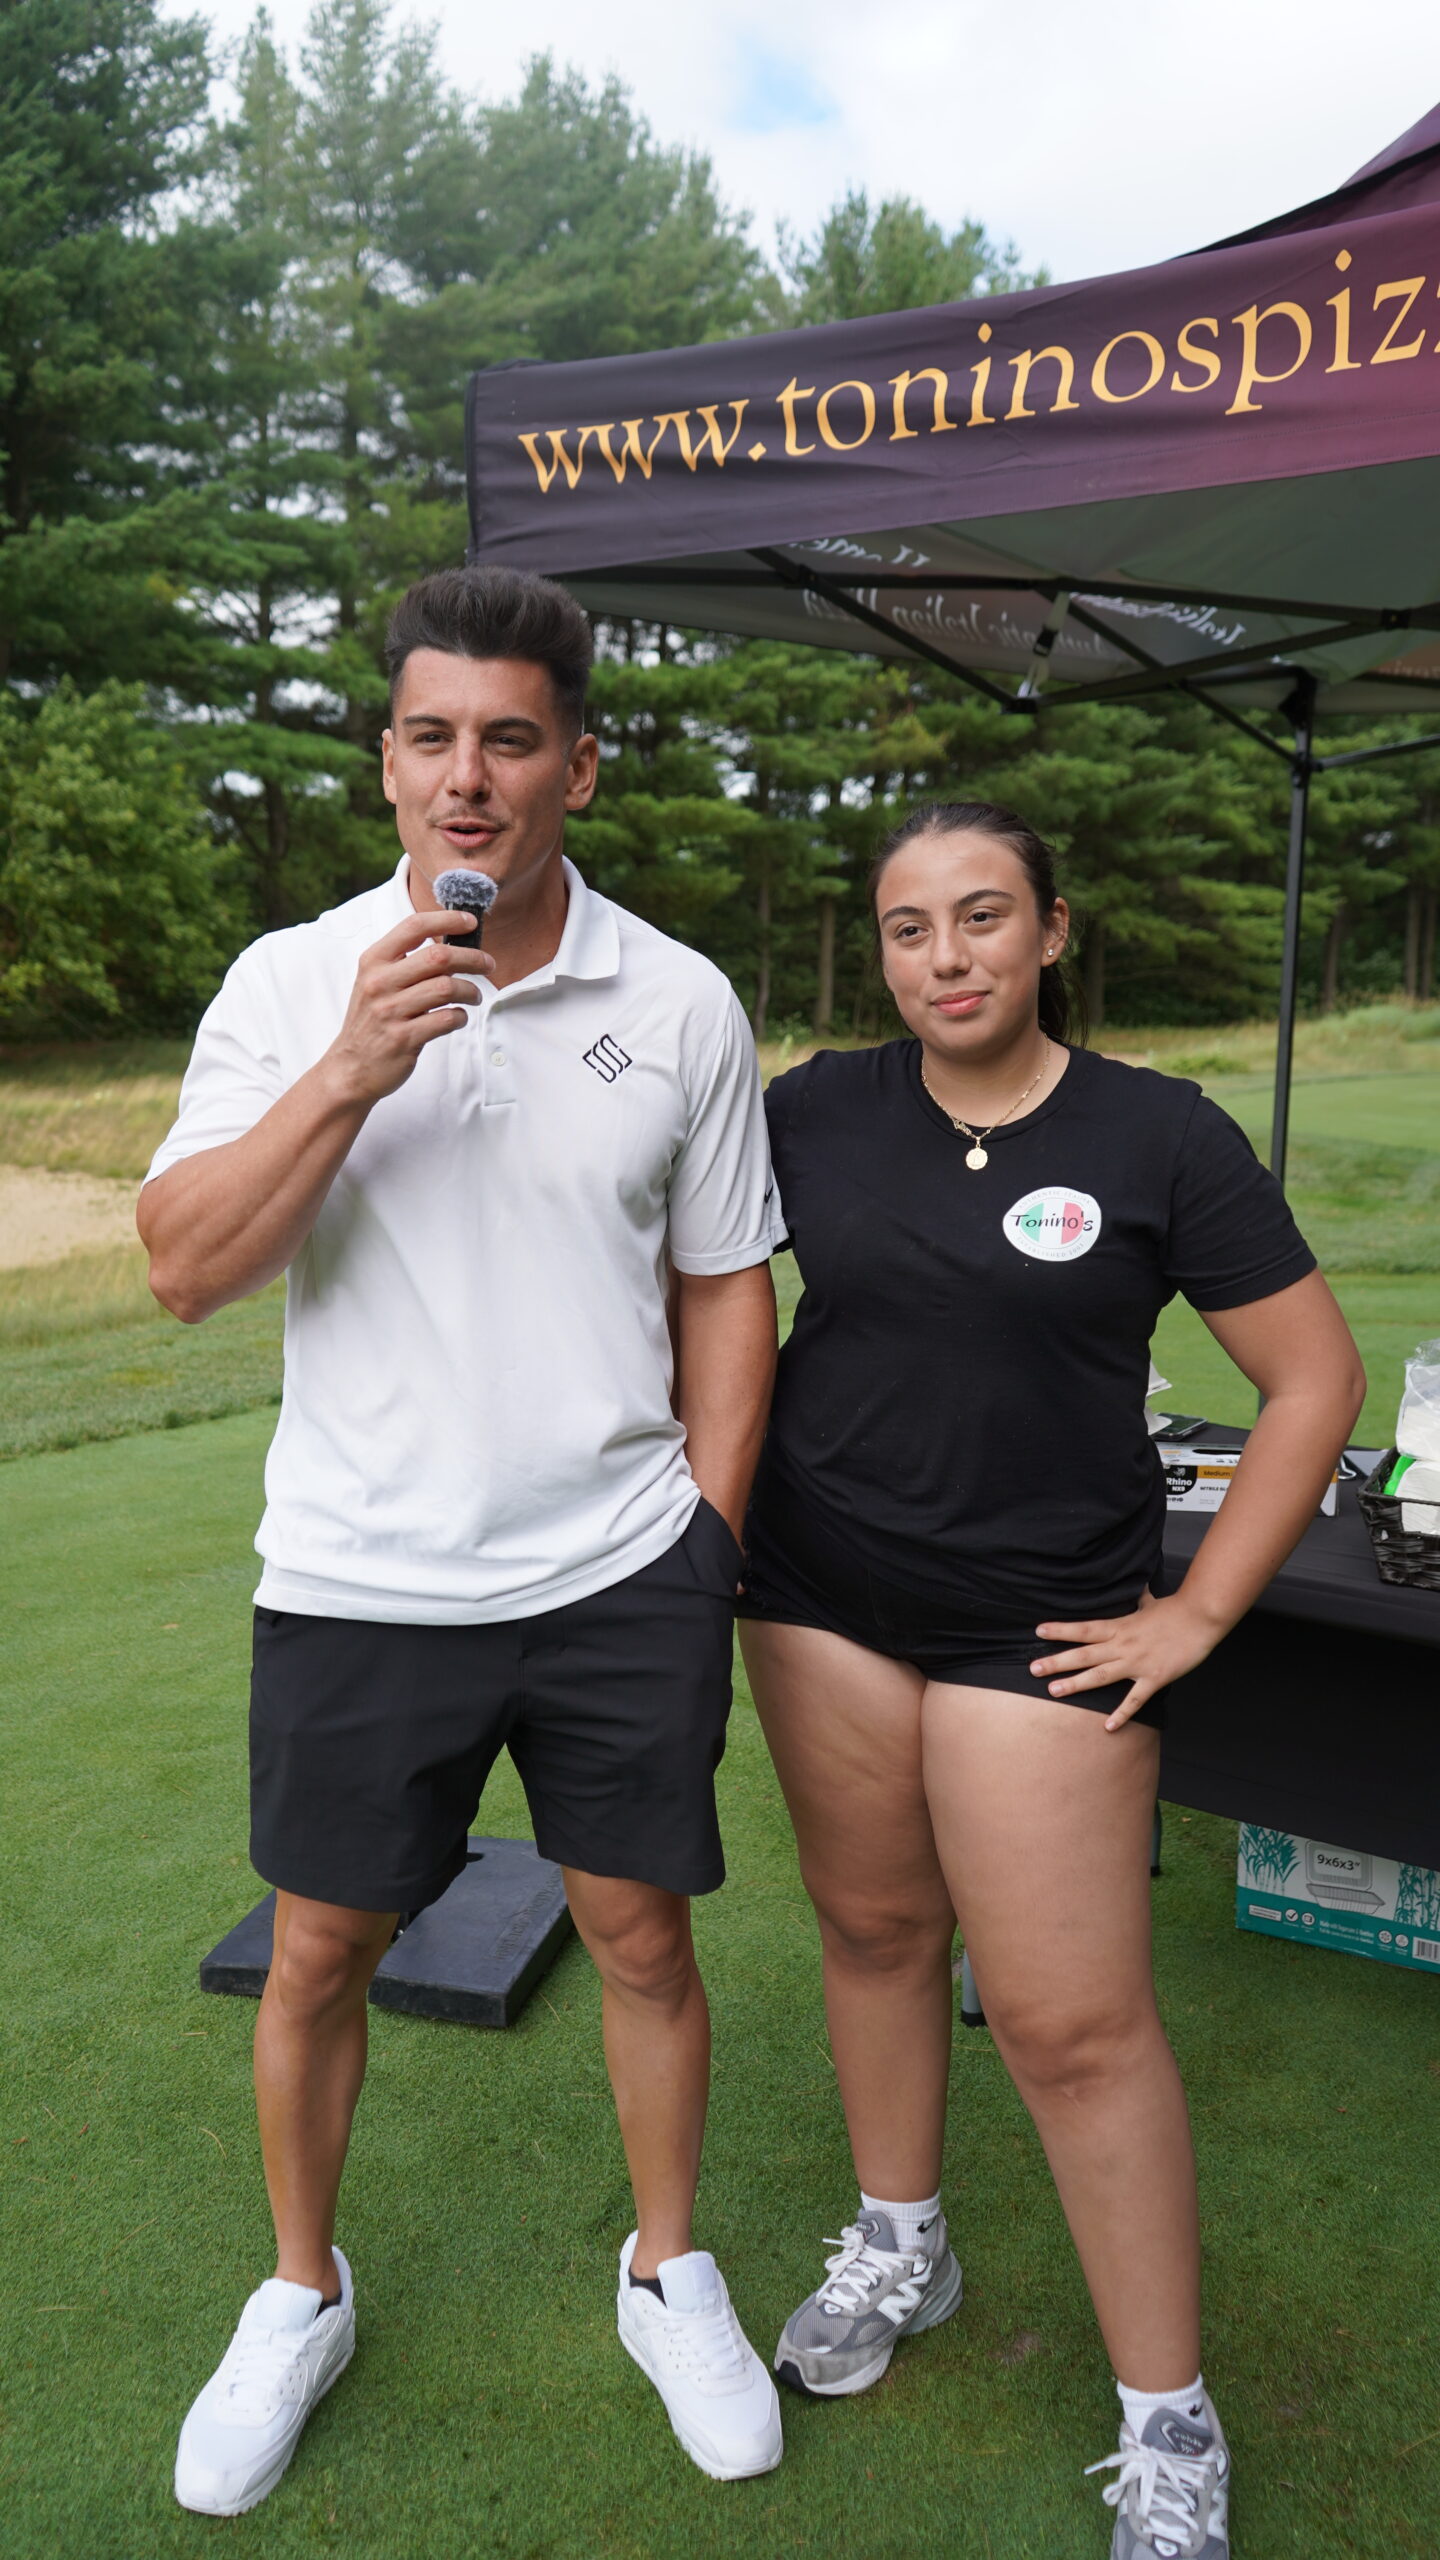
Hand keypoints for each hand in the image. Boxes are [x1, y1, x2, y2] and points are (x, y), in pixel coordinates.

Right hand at [326, 909, 495, 1106]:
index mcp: (374, 961)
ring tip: (474, 996)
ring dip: (470, 991)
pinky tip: (458, 1017)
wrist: (350, 1067)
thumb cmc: (371, 1020)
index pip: (414, 927)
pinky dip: (460, 1017)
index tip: (470, 923)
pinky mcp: (403, 1039)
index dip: (447, 919)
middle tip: (487, 964)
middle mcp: (379, 983)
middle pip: (438, 956)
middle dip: (472, 958)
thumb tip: (448, 943)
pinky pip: (446, 1019)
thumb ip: (404, 962)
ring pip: (446, 988)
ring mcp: (390, 1011)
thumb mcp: (374, 982)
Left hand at [1030, 1588, 1227, 1731]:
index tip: (1038, 1631)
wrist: (1200, 1617)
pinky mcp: (1154, 1678)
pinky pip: (1135, 1699)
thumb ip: (1140, 1600)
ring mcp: (1137, 1663)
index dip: (1061, 1630)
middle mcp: (1123, 1645)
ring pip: (1101, 1675)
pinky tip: (1107, 1727)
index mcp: (1120, 1626)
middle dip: (1057, 1661)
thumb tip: (1138, 1588)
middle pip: (1084, 1654)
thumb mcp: (1151, 1603)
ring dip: (1076, 1684)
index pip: (1084, 1628)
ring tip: (1054, 1691)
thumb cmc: (1176, 1610)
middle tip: (1033, 1669)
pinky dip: (1121, 1714)